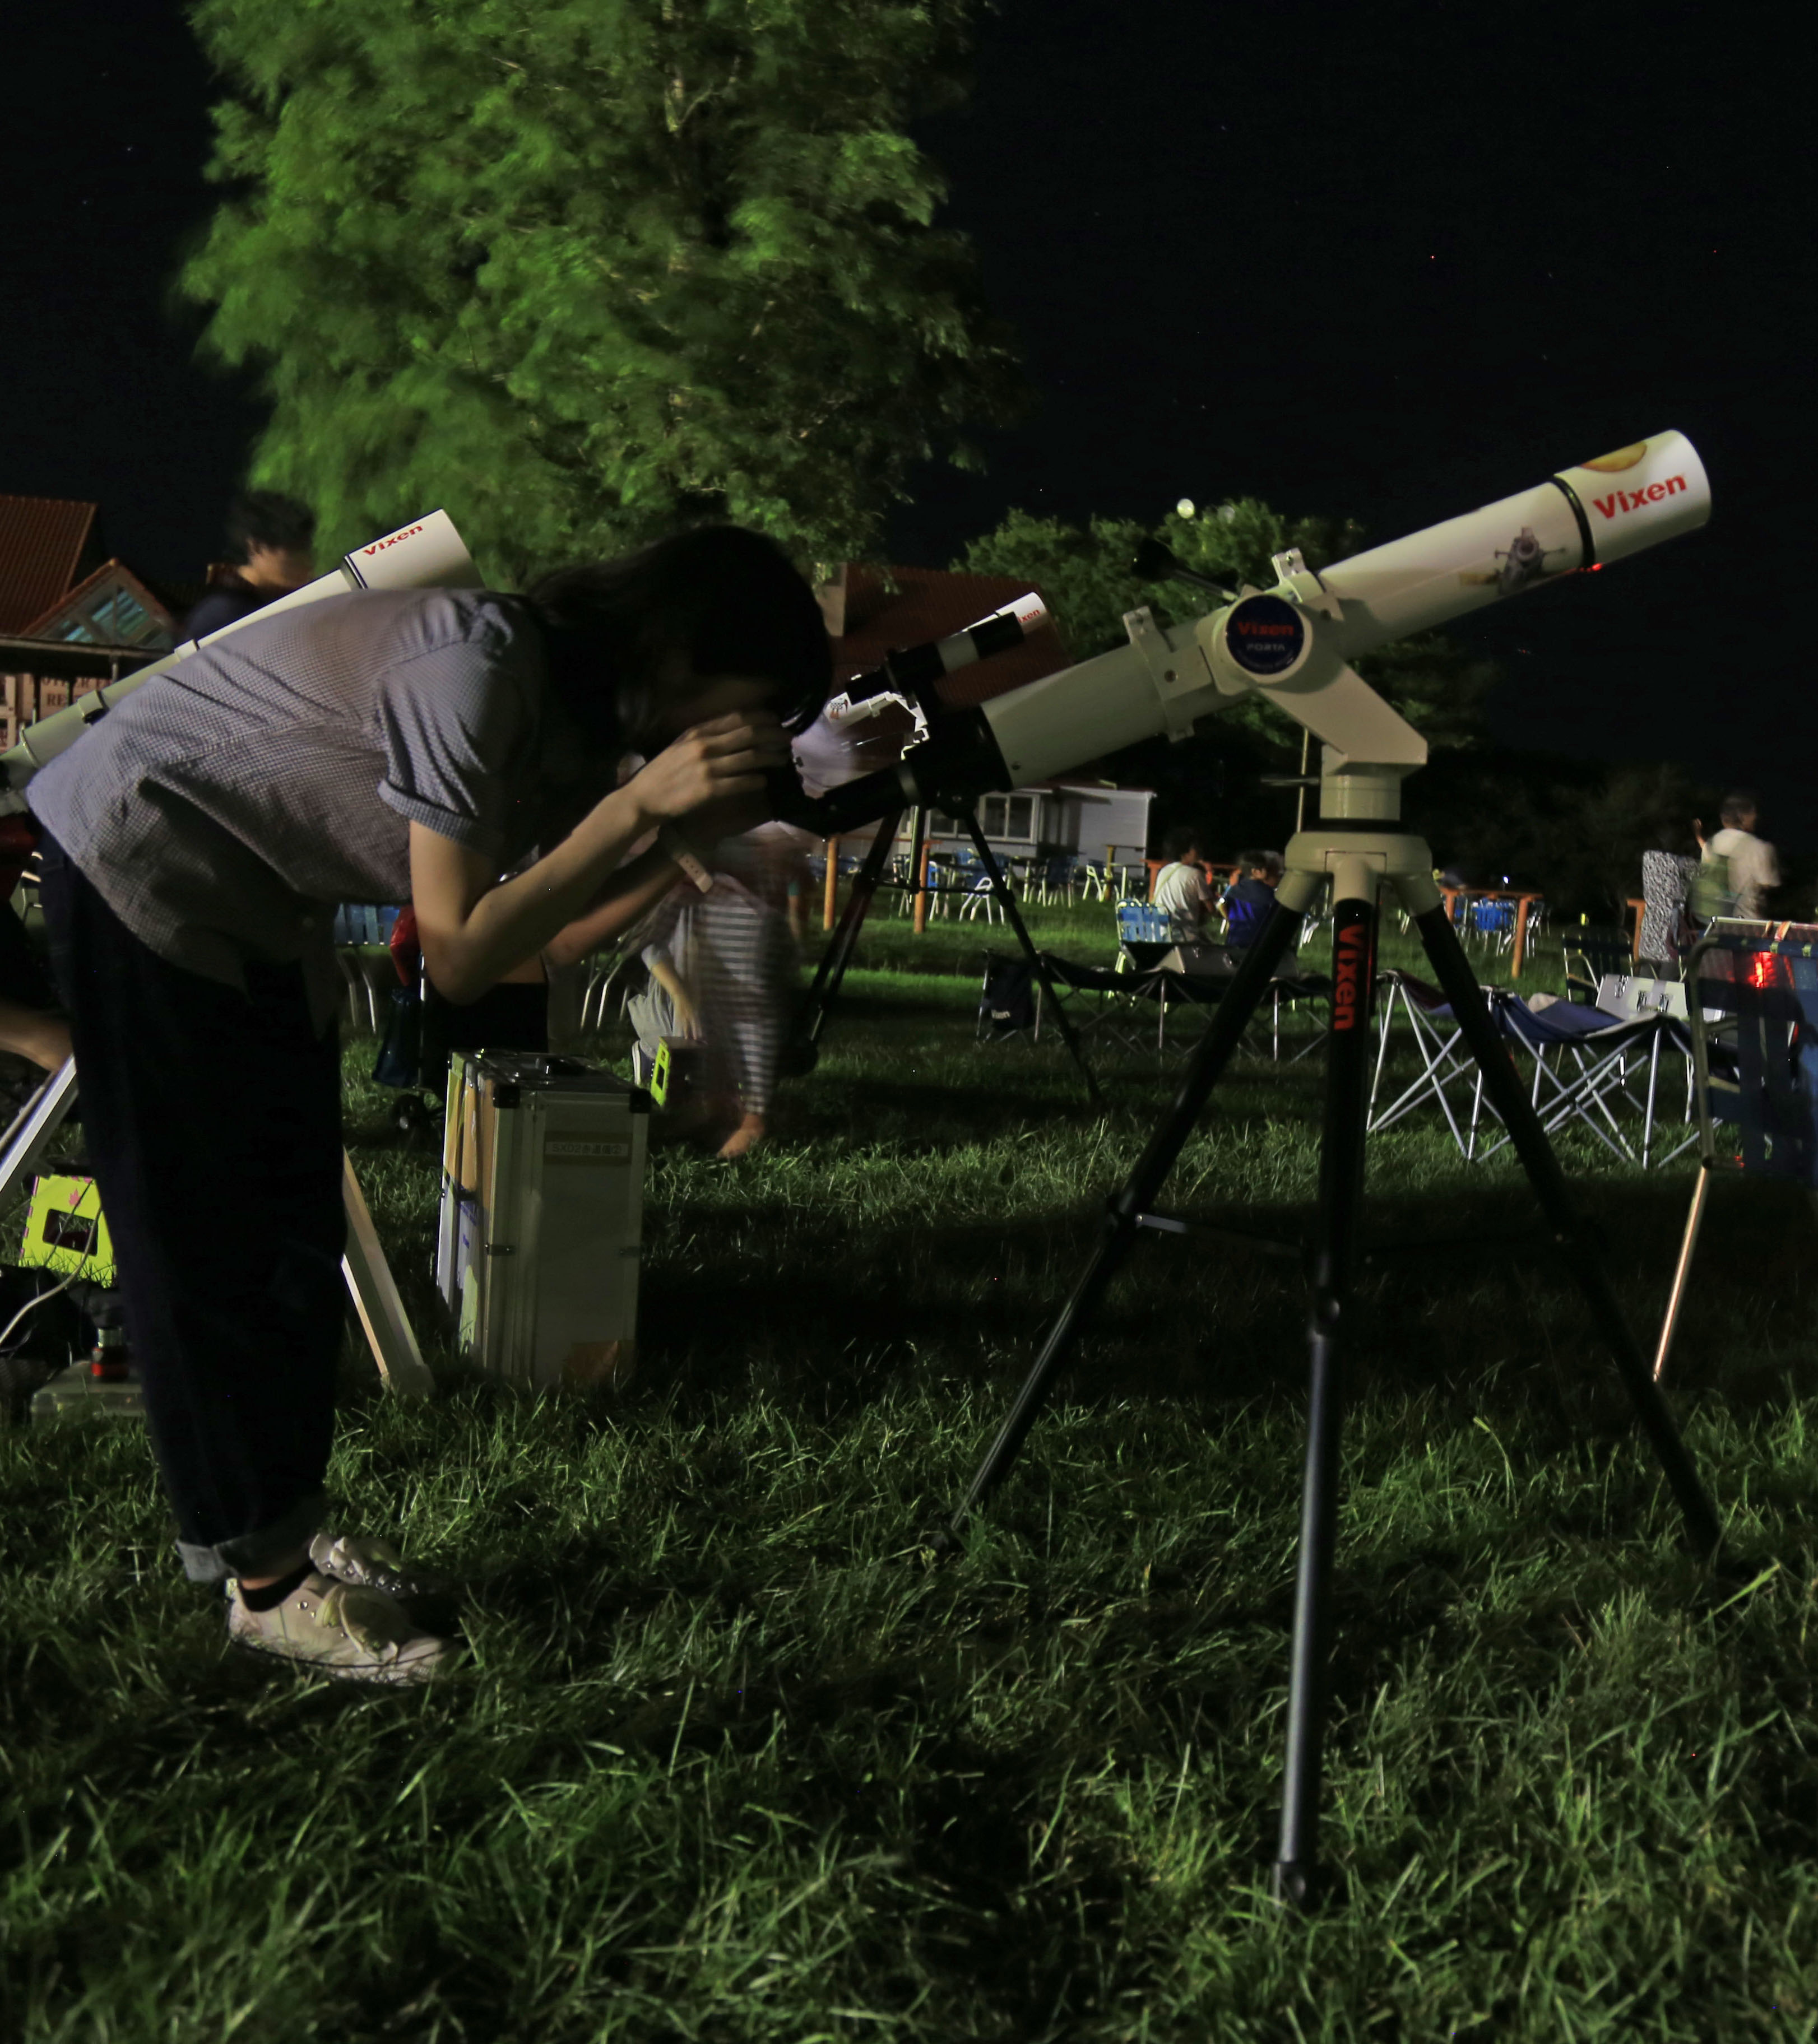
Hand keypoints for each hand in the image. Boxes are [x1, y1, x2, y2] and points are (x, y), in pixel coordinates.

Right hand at [625, 714, 789, 828]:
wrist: (643, 798)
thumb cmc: (663, 772)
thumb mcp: (681, 745)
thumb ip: (705, 736)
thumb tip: (735, 729)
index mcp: (697, 732)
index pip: (738, 718)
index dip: (762, 718)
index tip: (777, 721)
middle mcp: (704, 745)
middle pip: (750, 734)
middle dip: (774, 735)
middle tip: (788, 739)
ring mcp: (707, 767)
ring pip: (750, 758)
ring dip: (772, 757)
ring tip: (783, 760)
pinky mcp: (709, 790)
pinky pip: (743, 783)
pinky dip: (758, 780)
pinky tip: (765, 781)